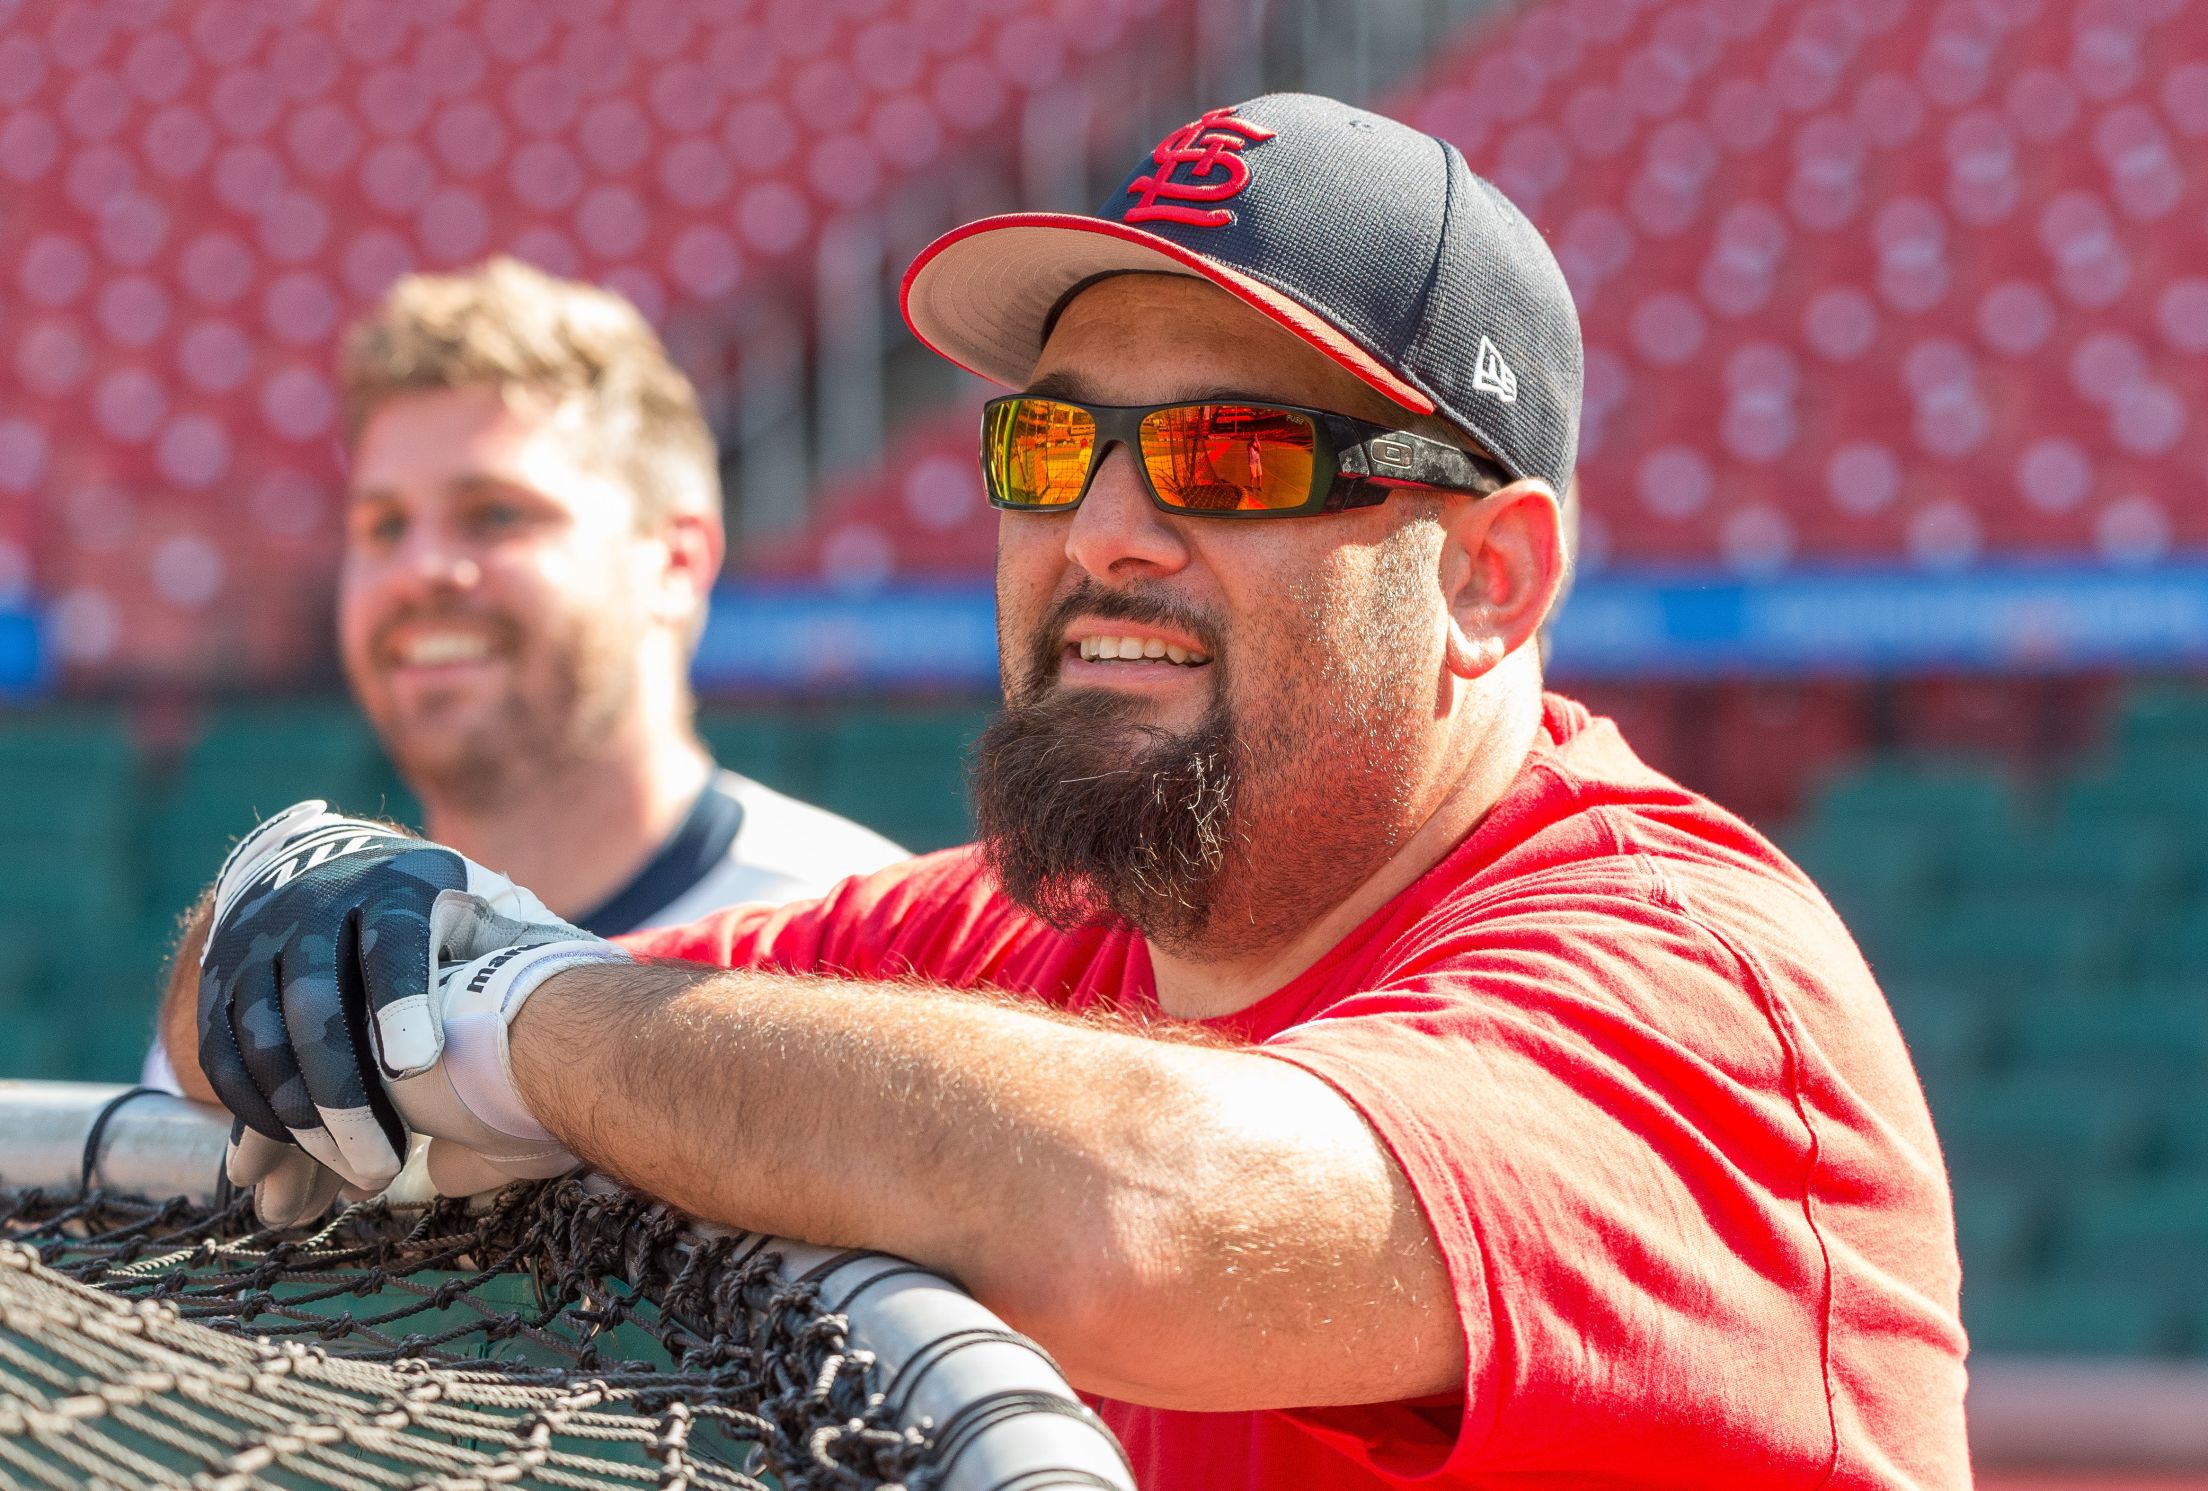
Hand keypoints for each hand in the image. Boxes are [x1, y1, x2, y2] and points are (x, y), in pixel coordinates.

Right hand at [197, 801, 628, 1221]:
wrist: (335, 866)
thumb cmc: (444, 920)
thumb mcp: (482, 922)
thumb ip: (511, 975)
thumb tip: (571, 1047)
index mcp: (401, 886)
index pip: (395, 943)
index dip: (401, 1004)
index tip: (417, 1070)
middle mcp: (319, 904)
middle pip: (316, 1002)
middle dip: (344, 1095)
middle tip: (379, 1169)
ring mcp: (259, 938)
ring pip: (258, 1036)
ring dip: (296, 1118)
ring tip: (346, 1174)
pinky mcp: (219, 976)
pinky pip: (221, 1053)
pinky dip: (253, 1111)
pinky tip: (288, 1156)